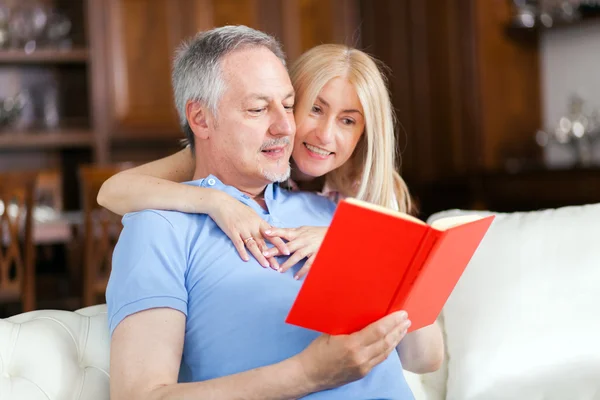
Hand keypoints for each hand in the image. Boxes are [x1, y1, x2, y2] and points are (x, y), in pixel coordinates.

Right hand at [208, 192, 289, 268]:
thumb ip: (261, 224)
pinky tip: (246, 259)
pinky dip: (242, 251)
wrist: (221, 202)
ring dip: (260, 256)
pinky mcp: (232, 232)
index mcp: (259, 222)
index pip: (272, 234)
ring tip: (266, 266)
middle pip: (264, 243)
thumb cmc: (237, 208)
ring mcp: (242, 229)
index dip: (280, 244)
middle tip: (277, 266)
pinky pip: (238, 243)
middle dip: (271, 255)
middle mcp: (252, 226)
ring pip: (253, 245)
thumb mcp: (252, 214)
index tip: (287, 252)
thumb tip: (271, 231)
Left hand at [263, 226, 326, 278]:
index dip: (275, 231)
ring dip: (288, 263)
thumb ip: (291, 232)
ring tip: (280, 270)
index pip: (285, 231)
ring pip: (297, 256)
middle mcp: (303, 240)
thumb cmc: (316, 232)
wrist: (333, 234)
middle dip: (276, 250)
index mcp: (298, 233)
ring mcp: (309, 248)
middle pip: (288, 245)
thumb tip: (276, 232)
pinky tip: (296, 277)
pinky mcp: (316, 255)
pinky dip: (302, 271)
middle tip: (265, 254)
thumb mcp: (303, 229)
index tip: (265, 232)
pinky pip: (309, 264)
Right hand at [296, 311, 411, 390]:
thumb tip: (363, 314)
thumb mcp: (331, 332)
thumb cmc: (316, 351)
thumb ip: (348, 326)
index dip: (392, 321)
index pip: (378, 331)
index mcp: (352, 344)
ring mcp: (363, 367)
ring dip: (396, 340)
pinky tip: (391, 343)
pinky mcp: (362, 373)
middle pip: (386, 341)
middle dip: (398, 329)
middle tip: (407, 320)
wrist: (309, 375)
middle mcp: (360, 357)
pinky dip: (387, 349)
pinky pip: (379, 359)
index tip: (401, 314)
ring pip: (385, 352)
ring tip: (403, 330)